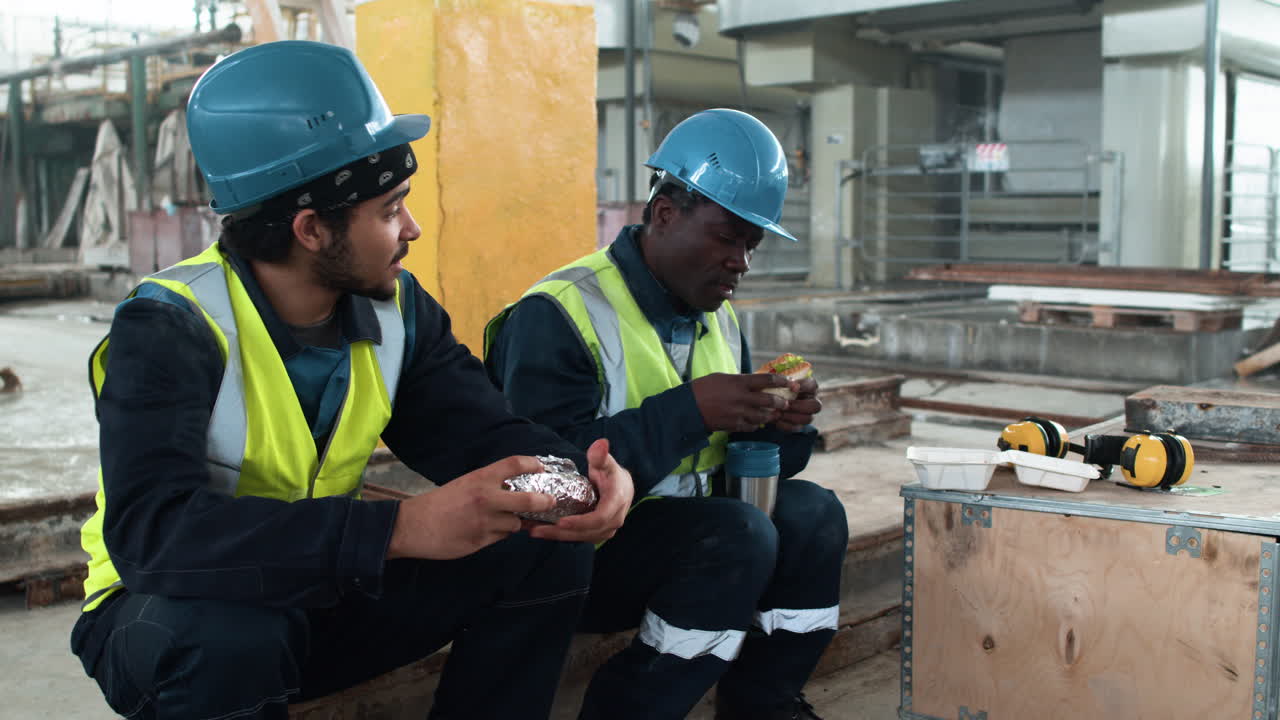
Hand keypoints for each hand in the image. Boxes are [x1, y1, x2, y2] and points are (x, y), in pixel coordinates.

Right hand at [387, 456, 555, 559]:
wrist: (413, 526)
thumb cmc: (438, 503)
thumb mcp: (464, 484)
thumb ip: (488, 486)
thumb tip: (512, 489)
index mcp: (480, 479)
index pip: (513, 464)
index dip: (532, 463)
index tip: (541, 467)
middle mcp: (486, 498)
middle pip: (528, 499)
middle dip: (544, 501)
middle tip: (550, 501)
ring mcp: (485, 522)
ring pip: (515, 522)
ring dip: (515, 522)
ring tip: (503, 520)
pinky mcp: (481, 540)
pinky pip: (501, 536)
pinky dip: (500, 533)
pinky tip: (487, 530)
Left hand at [530, 438, 632, 543]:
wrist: (622, 487)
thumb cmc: (611, 474)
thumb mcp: (606, 463)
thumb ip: (600, 455)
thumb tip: (601, 444)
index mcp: (616, 502)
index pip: (599, 518)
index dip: (580, 522)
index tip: (560, 522)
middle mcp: (614, 520)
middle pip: (586, 532)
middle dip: (561, 533)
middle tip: (537, 530)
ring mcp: (607, 529)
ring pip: (581, 537)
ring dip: (558, 536)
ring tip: (535, 531)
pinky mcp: (598, 534)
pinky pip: (580, 537)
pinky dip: (561, 536)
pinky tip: (543, 531)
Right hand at [690, 372, 788, 432]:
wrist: (688, 408)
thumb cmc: (702, 389)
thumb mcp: (722, 378)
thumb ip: (739, 381)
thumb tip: (752, 383)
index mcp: (739, 382)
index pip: (767, 380)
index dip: (781, 381)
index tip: (790, 382)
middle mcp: (742, 398)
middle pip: (770, 400)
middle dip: (781, 402)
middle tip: (785, 403)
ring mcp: (739, 413)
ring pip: (763, 416)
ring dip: (770, 415)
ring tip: (773, 414)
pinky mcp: (734, 425)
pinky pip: (752, 426)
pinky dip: (756, 424)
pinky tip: (756, 422)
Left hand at [776, 377, 821, 431]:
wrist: (765, 401)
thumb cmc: (773, 387)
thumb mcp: (776, 381)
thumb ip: (780, 379)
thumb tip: (782, 379)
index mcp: (808, 387)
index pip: (813, 385)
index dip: (805, 386)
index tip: (793, 388)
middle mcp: (811, 401)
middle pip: (816, 406)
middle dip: (800, 406)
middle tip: (786, 404)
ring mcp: (807, 414)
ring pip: (808, 419)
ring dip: (793, 417)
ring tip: (779, 413)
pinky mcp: (798, 425)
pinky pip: (796, 428)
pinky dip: (786, 425)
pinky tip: (776, 421)